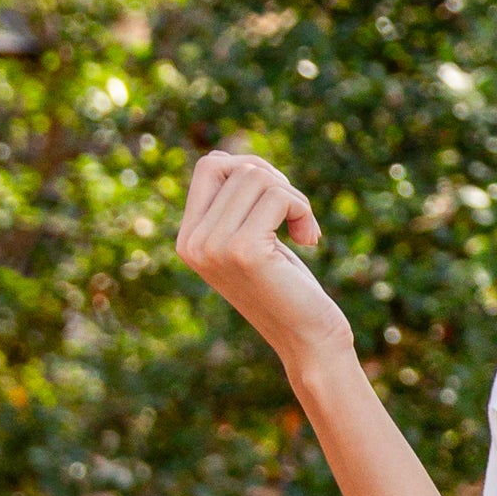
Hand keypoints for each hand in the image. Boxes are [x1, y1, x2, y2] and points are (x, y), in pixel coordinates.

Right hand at [177, 147, 352, 374]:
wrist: (308, 340)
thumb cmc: (286, 287)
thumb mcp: (252, 238)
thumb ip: (234, 202)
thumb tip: (228, 156)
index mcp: (188, 239)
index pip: (210, 166)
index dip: (251, 167)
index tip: (278, 200)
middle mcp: (192, 242)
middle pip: (237, 167)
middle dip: (278, 182)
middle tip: (296, 216)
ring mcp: (214, 247)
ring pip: (258, 177)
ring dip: (295, 198)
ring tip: (303, 231)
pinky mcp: (243, 250)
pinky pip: (279, 196)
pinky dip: (302, 210)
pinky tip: (308, 239)